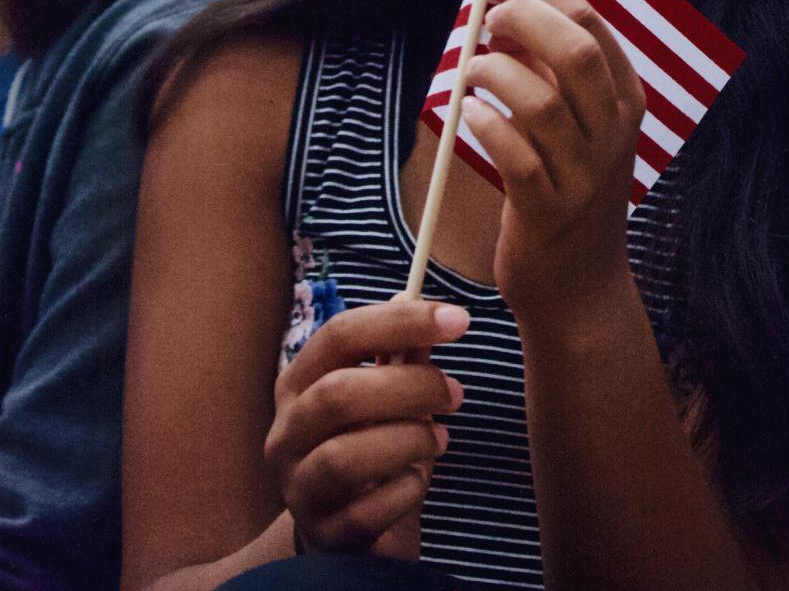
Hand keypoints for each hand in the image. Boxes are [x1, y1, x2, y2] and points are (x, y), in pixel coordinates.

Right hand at [266, 300, 467, 556]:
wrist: (344, 530)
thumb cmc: (366, 445)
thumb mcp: (381, 395)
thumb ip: (398, 354)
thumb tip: (415, 298)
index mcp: (299, 382)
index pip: (340, 335)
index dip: (399, 322)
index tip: (458, 319)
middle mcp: (286, 430)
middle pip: (339, 393)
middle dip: (410, 387)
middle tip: (455, 392)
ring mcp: (297, 485)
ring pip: (345, 456)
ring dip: (409, 440)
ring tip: (439, 439)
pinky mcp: (321, 533)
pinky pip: (366, 511)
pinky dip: (404, 490)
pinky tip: (417, 480)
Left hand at [461, 0, 645, 319]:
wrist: (580, 289)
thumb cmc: (568, 190)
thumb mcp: (577, 124)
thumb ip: (551, 69)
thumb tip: (505, 8)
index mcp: (625, 98)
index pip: (590, 20)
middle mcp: (613, 133)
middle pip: (575, 51)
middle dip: (522, 18)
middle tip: (485, 19)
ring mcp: (584, 174)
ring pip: (541, 101)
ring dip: (493, 72)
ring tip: (470, 74)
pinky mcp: (548, 211)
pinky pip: (515, 156)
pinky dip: (484, 124)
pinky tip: (467, 116)